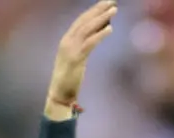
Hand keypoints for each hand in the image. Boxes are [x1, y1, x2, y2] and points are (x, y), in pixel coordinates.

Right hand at [47, 0, 115, 114]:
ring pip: (87, 29)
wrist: (59, 94)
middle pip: (84, 20)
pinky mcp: (75, 59)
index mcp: (67, 39)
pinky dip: (99, 35)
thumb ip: (87, 44)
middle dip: (98, 9)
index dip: (94, 10)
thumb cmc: (71, 77)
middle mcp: (67, 40)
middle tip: (112, 1)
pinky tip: (110, 28)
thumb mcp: (79, 57)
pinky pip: (89, 43)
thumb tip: (102, 30)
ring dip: (101, 18)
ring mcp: (70, 49)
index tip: (107, 3)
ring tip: (114, 10)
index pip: (81, 20)